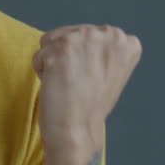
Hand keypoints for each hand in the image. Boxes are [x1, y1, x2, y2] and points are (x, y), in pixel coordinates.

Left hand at [32, 23, 140, 164]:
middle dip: (68, 57)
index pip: (89, 34)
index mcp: (125, 41)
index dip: (84, 58)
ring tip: (69, 83)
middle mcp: (107, 33)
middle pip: (69, 34)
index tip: (93, 77)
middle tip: (79, 82)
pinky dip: (42, 70)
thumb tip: (84, 36)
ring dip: (54, 62)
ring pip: (52, 42)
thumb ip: (102, 49)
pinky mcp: (61, 47)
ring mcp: (84, 38)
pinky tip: (57, 85)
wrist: (78, 131)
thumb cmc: (91, 105)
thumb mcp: (111, 70)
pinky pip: (39, 55)